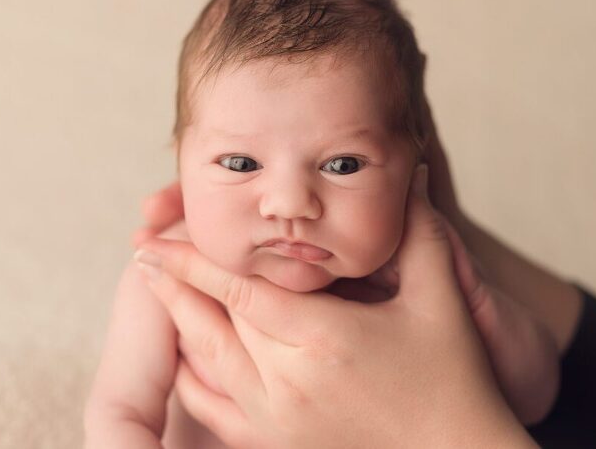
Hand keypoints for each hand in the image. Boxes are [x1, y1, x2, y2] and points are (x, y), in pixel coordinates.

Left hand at [134, 166, 536, 447]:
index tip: (153, 239)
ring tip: (148, 284)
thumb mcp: (440, 297)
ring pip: (206, 361)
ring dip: (174, 320)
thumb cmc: (452, 374)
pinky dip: (188, 378)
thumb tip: (416, 174)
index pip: (240, 291)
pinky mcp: (278, 441)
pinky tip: (177, 355)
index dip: (192, 261)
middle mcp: (289, 380)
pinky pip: (214, 409)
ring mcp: (277, 417)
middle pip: (213, 322)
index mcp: (324, 338)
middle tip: (143, 248)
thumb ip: (420, 229)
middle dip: (176, 282)